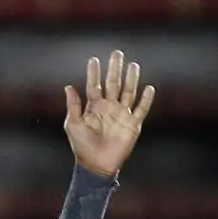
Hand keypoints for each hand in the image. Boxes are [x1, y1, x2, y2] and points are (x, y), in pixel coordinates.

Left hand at [64, 50, 154, 178]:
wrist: (96, 165)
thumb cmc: (82, 146)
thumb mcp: (73, 125)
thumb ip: (72, 106)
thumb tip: (68, 86)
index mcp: (94, 106)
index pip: (95, 85)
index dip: (94, 73)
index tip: (93, 60)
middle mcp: (109, 107)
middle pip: (114, 83)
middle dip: (115, 69)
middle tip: (117, 53)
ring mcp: (121, 115)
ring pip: (128, 92)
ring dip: (131, 79)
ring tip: (133, 65)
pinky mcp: (132, 125)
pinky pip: (141, 110)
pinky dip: (146, 100)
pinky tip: (149, 88)